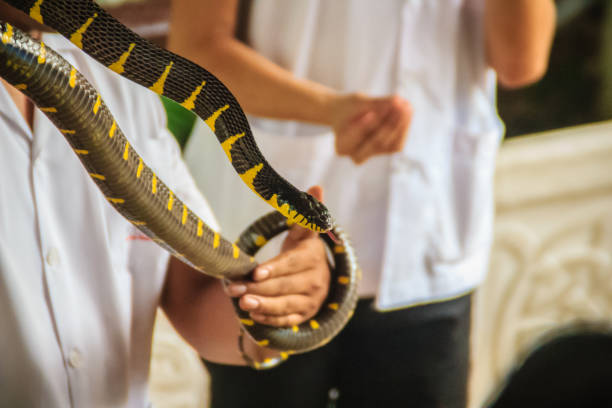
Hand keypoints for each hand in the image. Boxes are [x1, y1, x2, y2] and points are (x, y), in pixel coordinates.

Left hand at [225, 186, 329, 326]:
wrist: (318, 275)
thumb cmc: (302, 248)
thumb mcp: (304, 229)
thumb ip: (305, 211)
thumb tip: (317, 187)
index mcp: (312, 255)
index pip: (292, 263)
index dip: (274, 268)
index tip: (255, 272)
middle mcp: (316, 279)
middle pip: (284, 286)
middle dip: (258, 288)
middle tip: (234, 289)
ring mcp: (311, 300)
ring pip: (285, 305)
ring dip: (263, 306)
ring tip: (242, 303)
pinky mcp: (305, 315)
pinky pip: (287, 320)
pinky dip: (271, 319)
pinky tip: (253, 316)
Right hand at [330, 93, 411, 164]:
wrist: (347, 114)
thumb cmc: (349, 107)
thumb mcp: (357, 102)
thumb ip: (375, 104)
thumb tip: (397, 102)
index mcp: (342, 147)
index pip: (355, 138)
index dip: (363, 127)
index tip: (370, 113)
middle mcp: (356, 156)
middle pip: (375, 143)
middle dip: (388, 122)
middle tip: (398, 105)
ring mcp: (372, 155)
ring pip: (390, 145)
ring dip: (400, 124)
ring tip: (406, 105)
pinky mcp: (385, 151)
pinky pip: (397, 143)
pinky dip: (404, 126)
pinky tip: (408, 110)